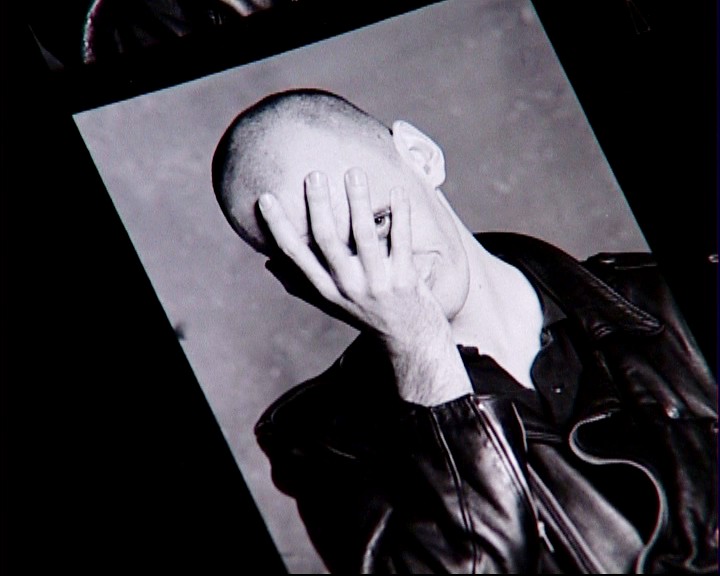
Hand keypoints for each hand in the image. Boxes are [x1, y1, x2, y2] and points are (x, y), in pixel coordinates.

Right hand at [258, 167, 471, 404]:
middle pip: (327, 240)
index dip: (278, 226)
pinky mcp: (406, 280)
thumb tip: (268, 263)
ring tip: (354, 173)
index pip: (295, 255)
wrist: (411, 342)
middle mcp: (348, 288)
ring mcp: (378, 284)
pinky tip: (398, 191)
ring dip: (358, 201)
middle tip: (314, 174)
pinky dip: (400, 215)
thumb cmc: (368, 315)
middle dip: (319, 205)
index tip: (266, 198)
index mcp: (327, 291)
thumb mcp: (333, 305)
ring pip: (363, 236)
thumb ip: (302, 284)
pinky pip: (402, 241)